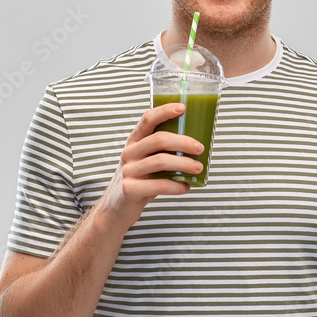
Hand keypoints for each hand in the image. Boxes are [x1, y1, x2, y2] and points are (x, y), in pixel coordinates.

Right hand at [94, 103, 203, 230]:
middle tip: (200, 148)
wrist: (116, 209)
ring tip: (199, 168)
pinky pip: (159, 185)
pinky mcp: (130, 189)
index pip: (147, 119)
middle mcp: (129, 153)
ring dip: (184, 163)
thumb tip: (197, 145)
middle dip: (183, 142)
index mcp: (134, 142)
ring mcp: (128, 171)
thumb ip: (162, 152)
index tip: (183, 108)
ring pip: (161, 161)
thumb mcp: (146, 162)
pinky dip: (177, 186)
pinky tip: (186, 187)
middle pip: (159, 139)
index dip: (164, 111)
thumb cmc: (139, 181)